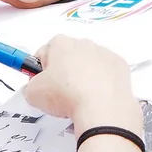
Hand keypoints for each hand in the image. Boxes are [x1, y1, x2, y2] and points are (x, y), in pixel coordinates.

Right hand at [24, 36, 140, 132]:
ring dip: (83, 77)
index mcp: (60, 43)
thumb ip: (30, 86)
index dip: (40, 71)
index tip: (42, 86)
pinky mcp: (120, 65)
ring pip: (88, 64)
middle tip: (61, 95)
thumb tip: (36, 88)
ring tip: (81, 99)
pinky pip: (107, 73)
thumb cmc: (65, 95)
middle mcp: (83, 43)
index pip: (44, 53)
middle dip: (63, 73)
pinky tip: (98, 98)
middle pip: (67, 57)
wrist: (101, 108)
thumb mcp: (33, 93)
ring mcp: (104, 53)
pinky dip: (102, 83)